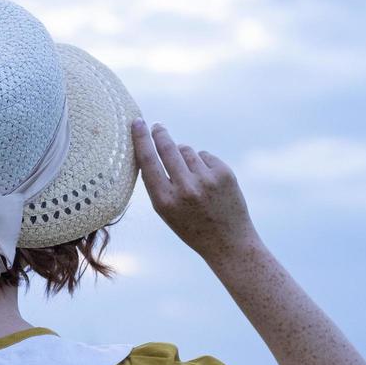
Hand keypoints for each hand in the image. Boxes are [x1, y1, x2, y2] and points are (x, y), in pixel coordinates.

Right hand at [131, 118, 259, 261]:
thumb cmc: (192, 226)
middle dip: (160, 134)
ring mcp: (206, 180)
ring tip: (192, 177)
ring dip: (185, 156)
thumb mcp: (167, 211)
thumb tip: (156, 146)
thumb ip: (158, 183)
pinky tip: (208, 182)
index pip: (148, 161)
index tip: (137, 122)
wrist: (228, 242)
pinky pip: (205, 156)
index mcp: (165, 201)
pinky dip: (203, 164)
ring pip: (187, 150)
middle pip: (167, 147)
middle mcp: (185, 188)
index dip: (141, 139)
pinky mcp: (224, 173)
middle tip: (158, 127)